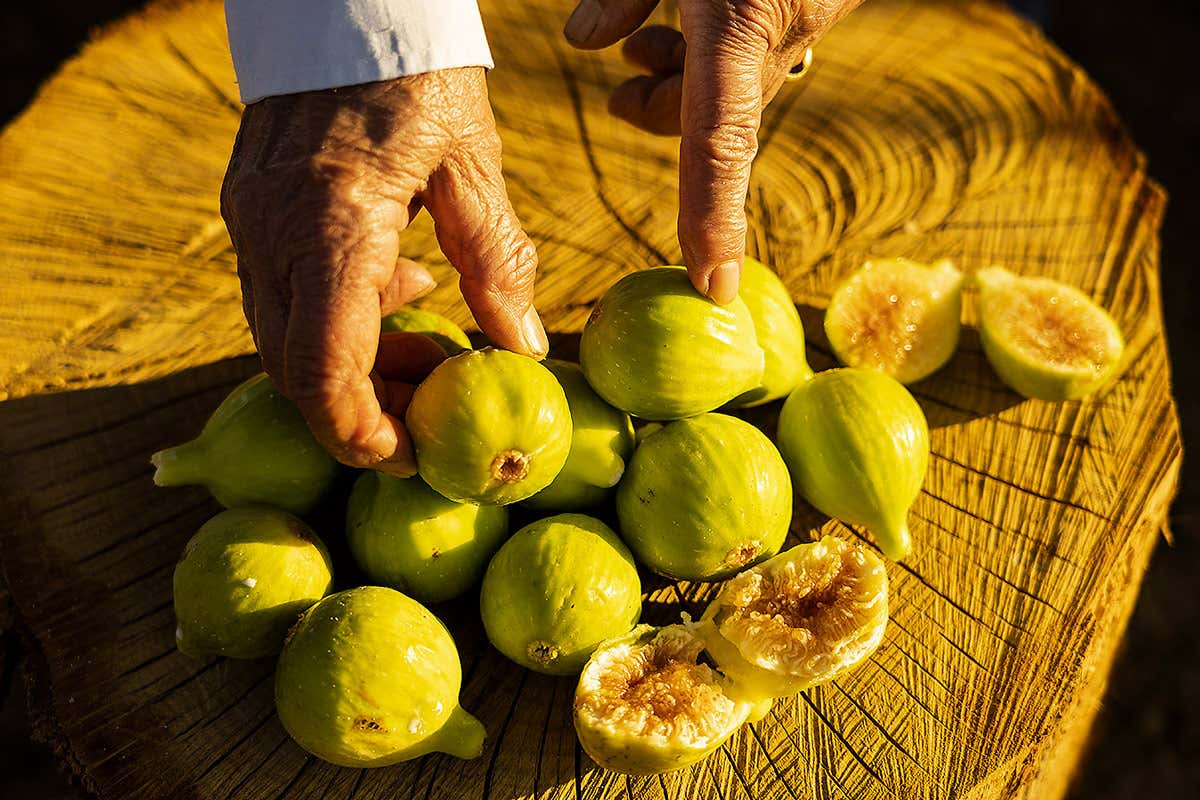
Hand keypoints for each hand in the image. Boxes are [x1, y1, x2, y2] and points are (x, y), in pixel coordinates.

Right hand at [221, 67, 546, 474]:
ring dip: (355, 363)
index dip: (362, 432)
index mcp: (330, 225)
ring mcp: (250, 219)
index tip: (410, 456)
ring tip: (433, 348)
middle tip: (436, 407)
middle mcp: (271, 231)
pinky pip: (284, 293)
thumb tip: (522, 349)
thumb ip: (496, 262)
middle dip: (365, 405)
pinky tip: (402, 288)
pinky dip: (339, 317)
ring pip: (286, 337)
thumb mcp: (473, 164)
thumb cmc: (418, 70)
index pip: (323, 370)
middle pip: (297, 368)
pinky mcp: (250, 207)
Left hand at [564, 0, 861, 302]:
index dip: (713, 223)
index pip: (718, 143)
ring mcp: (816, 20)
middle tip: (620, 101)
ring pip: (741, 86)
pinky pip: (765, 50)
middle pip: (717, 121)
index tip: (713, 288)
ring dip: (685, 82)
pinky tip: (685, 15)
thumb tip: (584, 41)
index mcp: (740, 21)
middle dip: (661, 118)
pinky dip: (723, 52)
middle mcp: (785, 35)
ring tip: (637, 49)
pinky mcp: (826, 3)